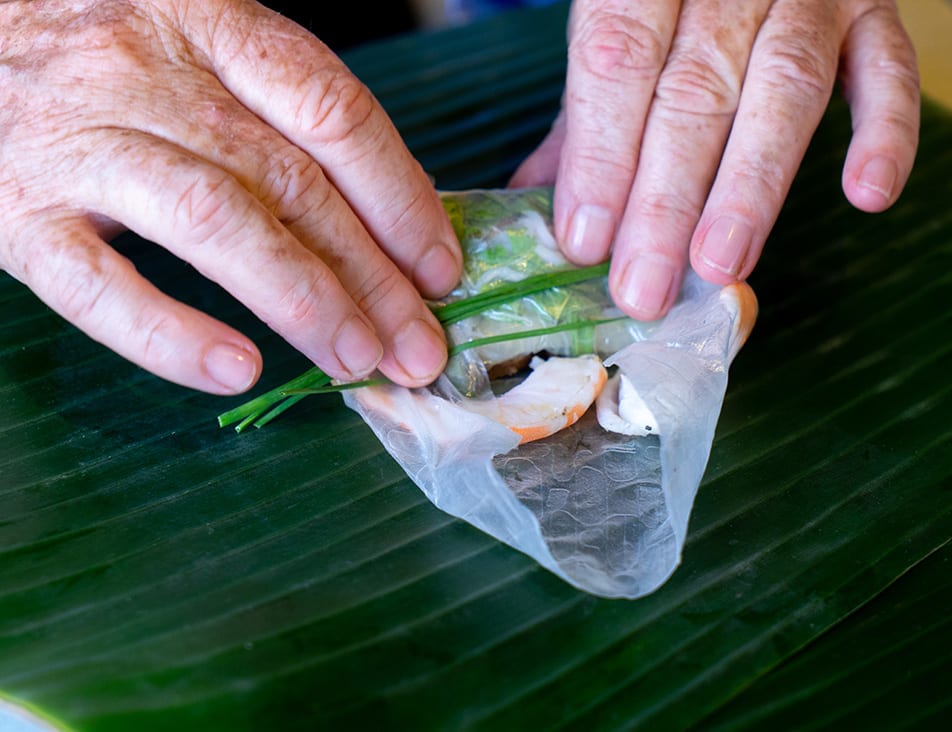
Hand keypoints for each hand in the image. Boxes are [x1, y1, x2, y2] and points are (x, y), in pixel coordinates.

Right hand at [0, 0, 461, 393]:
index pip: (333, 112)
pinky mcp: (16, 211)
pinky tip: (236, 371)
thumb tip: (394, 215)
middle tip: (419, 349)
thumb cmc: (103, 58)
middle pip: (289, 180)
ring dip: (300, 300)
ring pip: (213, 221)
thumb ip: (281, 114)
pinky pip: (95, 283)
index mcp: (210, 22)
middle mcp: (147, 72)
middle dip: (372, 275)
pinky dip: (169, 334)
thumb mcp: (196, 50)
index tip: (441, 271)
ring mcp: (79, 141)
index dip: (400, 198)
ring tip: (356, 363)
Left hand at [512, 0, 919, 318]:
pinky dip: (887, 132)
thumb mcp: (615, 34)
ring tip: (720, 265)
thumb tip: (535, 211)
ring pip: (786, 86)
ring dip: (751, 186)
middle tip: (644, 288)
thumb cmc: (668, 0)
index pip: (618, 59)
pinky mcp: (873, 9)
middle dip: (666, 200)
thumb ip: (583, 119)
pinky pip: (891, 69)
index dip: (601, 155)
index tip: (586, 242)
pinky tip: (867, 195)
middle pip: (696, 90)